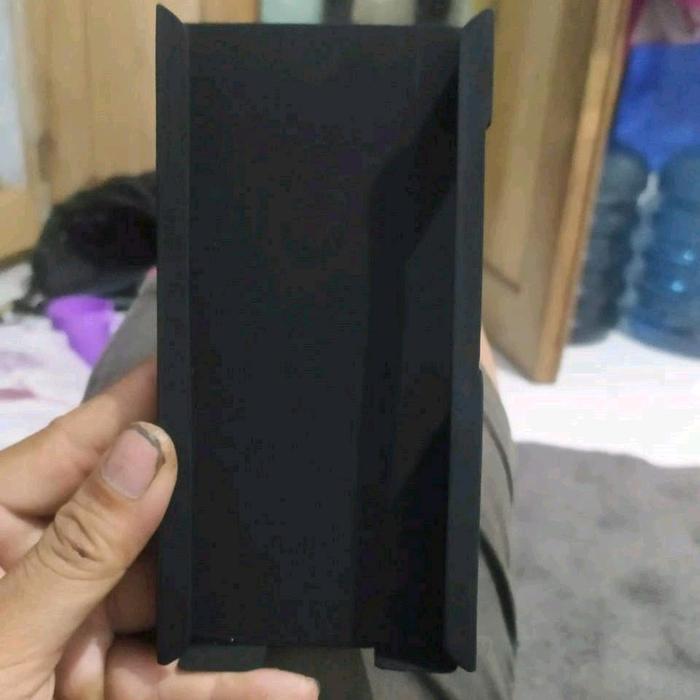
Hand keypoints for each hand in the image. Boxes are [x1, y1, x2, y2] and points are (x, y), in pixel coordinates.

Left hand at [0, 361, 318, 698]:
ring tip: (283, 597)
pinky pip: (173, 679)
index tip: (199, 366)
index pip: (78, 445)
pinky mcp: (103, 685)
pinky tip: (279, 684)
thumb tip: (147, 450)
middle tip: (266, 489)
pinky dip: (224, 684)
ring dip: (222, 614)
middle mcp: (38, 568)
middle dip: (199, 519)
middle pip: (141, 521)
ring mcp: (77, 630)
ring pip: (168, 603)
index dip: (140, 404)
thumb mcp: (2, 645)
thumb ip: (78, 547)